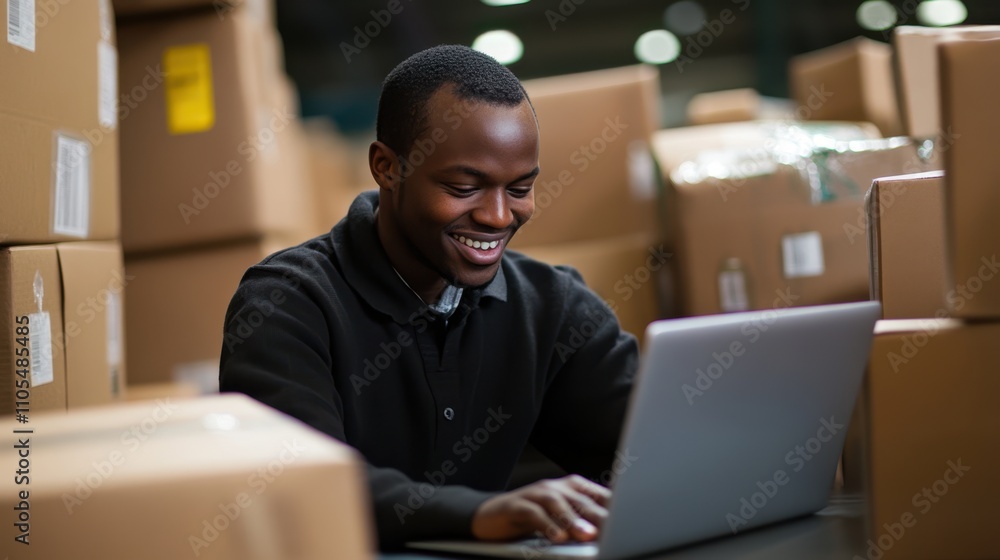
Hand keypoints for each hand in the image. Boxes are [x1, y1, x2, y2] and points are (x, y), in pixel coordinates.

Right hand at [471, 474, 610, 542]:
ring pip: (557, 502)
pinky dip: (546, 524)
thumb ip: (585, 523)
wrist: (490, 516)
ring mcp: (534, 494)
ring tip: (587, 534)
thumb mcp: (563, 521)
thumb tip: (611, 534)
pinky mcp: (516, 505)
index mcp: (572, 488)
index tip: (631, 522)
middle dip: (598, 515)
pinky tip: (557, 537)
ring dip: (572, 518)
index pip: (599, 495)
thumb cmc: (532, 519)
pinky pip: (533, 513)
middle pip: (580, 499)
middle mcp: (555, 487)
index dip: (615, 508)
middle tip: (615, 529)